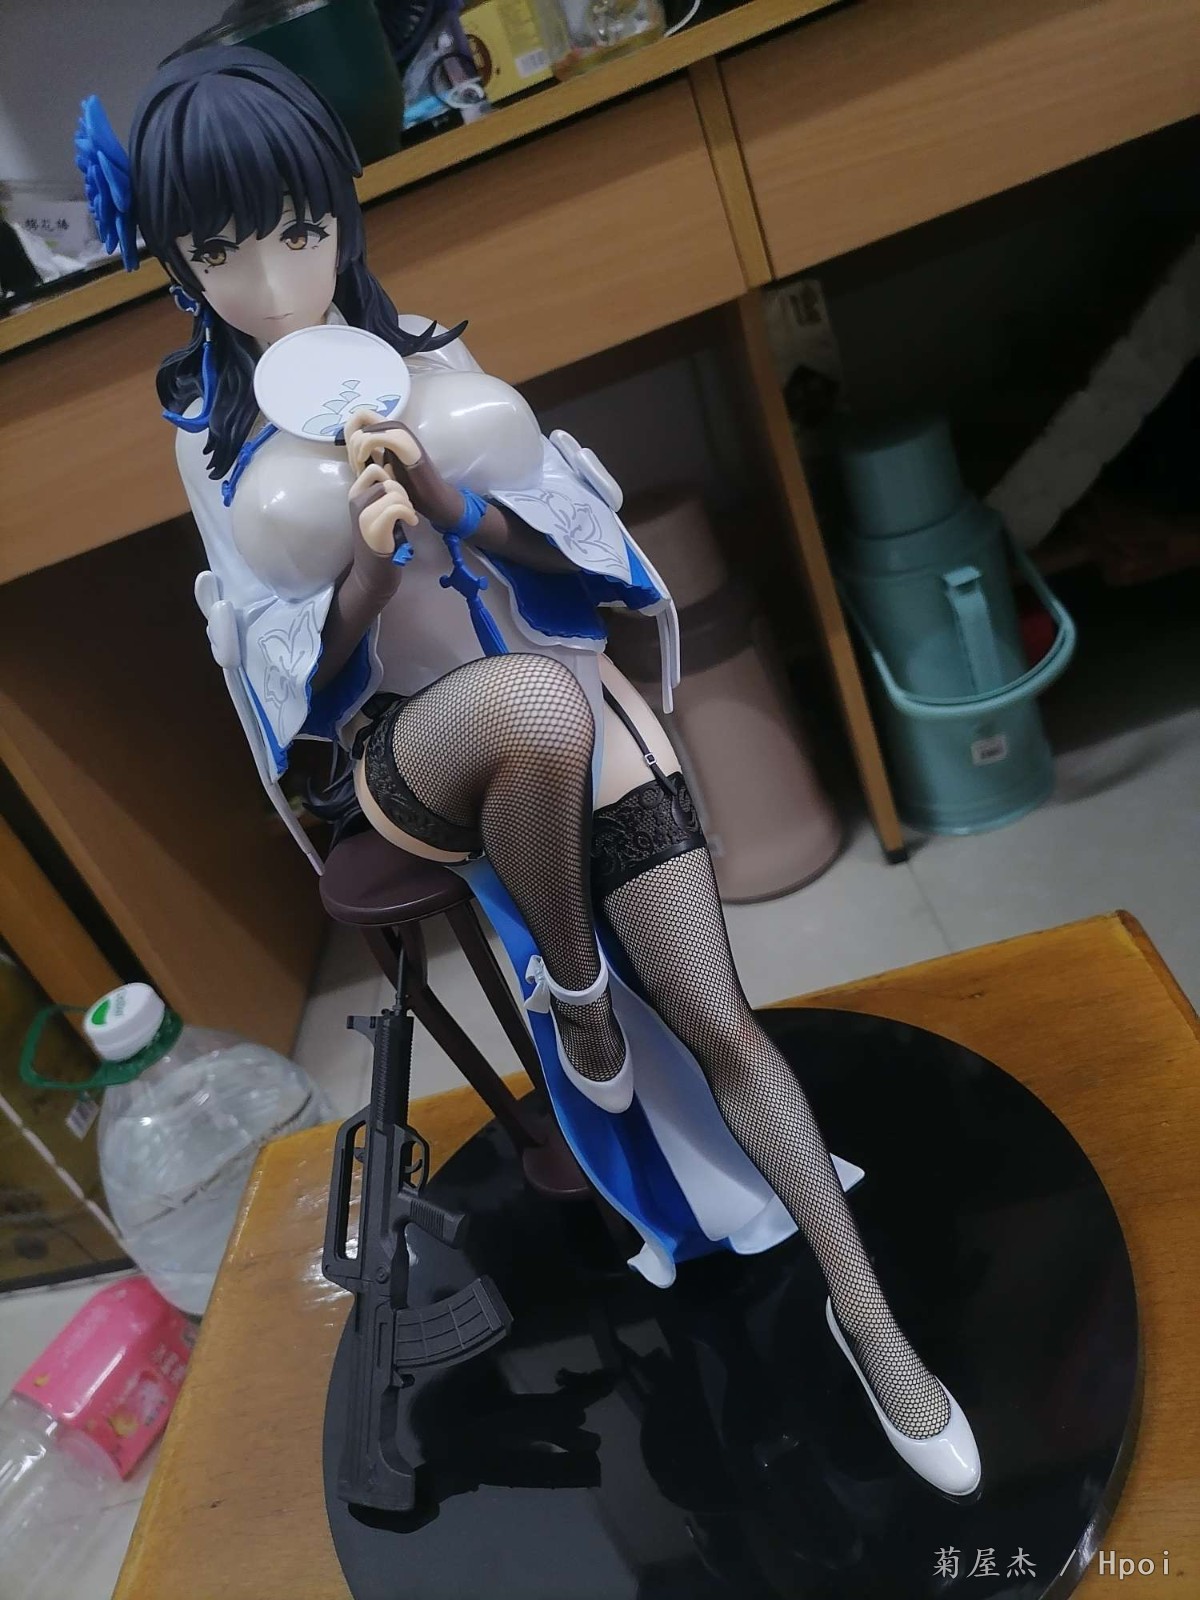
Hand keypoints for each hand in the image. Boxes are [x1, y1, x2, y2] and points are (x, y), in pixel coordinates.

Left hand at [344, 407, 463, 528]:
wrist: (432, 497)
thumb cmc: (409, 485)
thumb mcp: (383, 465)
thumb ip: (370, 452)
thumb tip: (351, 444)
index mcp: (389, 429)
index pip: (359, 415)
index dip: (350, 434)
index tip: (356, 459)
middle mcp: (395, 425)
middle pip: (358, 418)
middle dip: (351, 447)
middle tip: (359, 470)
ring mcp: (400, 433)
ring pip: (362, 432)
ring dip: (356, 455)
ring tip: (364, 473)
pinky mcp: (403, 443)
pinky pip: (371, 440)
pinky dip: (363, 454)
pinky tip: (367, 469)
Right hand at [349, 462, 417, 559]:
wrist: (373, 568)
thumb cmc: (381, 535)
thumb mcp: (380, 505)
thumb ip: (383, 486)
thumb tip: (389, 463)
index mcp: (355, 493)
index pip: (373, 468)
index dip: (390, 476)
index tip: (396, 494)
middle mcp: (355, 501)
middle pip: (387, 480)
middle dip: (402, 492)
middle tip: (405, 508)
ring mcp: (363, 515)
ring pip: (393, 493)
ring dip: (407, 504)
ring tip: (408, 516)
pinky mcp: (373, 528)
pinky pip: (396, 508)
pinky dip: (409, 514)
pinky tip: (412, 522)